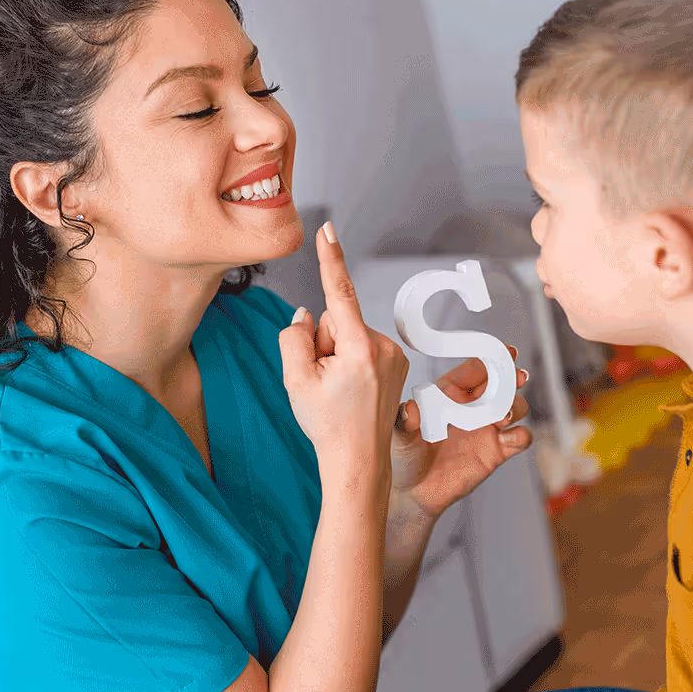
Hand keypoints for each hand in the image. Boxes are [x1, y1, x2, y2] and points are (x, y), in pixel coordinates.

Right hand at [278, 224, 409, 488]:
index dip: (331, 259)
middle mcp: (383, 347)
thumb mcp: (295, 380)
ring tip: (339, 390)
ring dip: (338, 354)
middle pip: (338, 319)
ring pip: (350, 333)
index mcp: (359, 349)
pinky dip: (352, 361)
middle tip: (323, 381)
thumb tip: (307, 314)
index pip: (340, 293)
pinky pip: (363, 346)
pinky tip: (352, 389)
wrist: (358, 461)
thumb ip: (294, 338)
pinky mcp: (398, 363)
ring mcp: (395, 356)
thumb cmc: (327, 424)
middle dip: (324, 341)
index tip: (327, 230)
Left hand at [388, 345, 531, 519]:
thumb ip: (403, 420)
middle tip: (516, 378)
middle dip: (513, 377)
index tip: (506, 352)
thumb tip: (409, 410)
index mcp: (451, 391)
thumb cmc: (404, 456)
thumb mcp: (399, 435)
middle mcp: (472, 406)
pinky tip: (507, 439)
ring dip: (515, 406)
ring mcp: (487, 428)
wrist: (413, 492)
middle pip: (502, 383)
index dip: (493, 357)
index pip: (476, 368)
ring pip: (516, 406)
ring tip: (501, 417)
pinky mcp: (496, 451)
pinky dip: (521, 435)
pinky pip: (520, 438)